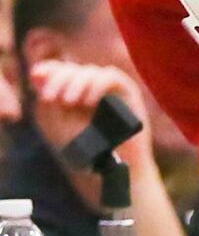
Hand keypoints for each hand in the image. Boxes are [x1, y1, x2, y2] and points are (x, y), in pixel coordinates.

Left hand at [29, 61, 155, 176]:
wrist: (105, 167)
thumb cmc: (79, 148)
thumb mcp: (52, 122)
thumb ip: (44, 96)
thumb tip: (37, 71)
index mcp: (71, 92)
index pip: (60, 70)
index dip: (48, 69)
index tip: (35, 75)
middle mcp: (90, 88)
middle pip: (73, 68)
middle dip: (59, 78)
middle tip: (50, 97)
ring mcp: (109, 90)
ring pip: (91, 71)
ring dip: (76, 82)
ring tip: (68, 102)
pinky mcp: (127, 93)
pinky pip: (112, 77)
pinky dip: (97, 84)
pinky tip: (88, 101)